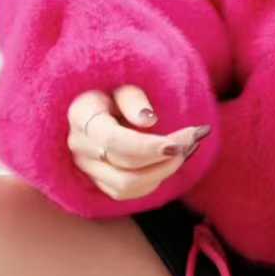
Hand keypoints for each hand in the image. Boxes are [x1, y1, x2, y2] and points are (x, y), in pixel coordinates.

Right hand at [67, 84, 211, 200]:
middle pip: (124, 168)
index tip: (178, 143)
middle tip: (195, 137)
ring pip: (126, 186)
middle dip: (166, 158)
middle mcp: (80, 146)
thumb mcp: (124, 83)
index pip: (113, 141)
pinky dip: (156, 179)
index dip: (147, 147)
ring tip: (189, 147)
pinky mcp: (99, 180)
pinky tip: (174, 159)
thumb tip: (149, 120)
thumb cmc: (116, 88)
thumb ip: (134, 99)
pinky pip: (128, 192)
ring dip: (164, 172)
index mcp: (81, 116)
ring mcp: (87, 167)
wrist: (103, 101)